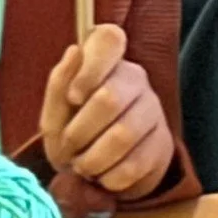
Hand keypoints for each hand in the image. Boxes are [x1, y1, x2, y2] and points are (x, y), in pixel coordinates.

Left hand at [40, 24, 175, 202]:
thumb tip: (74, 51)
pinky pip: (136, 163)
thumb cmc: (75, 130)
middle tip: (67, 149)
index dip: (90, 68)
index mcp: (107, 61)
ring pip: (123, 135)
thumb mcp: (56, 111)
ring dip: (93, 159)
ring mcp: (153, 110)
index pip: (109, 40)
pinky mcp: (162, 144)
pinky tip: (103, 175)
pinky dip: (110, 177)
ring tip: (82, 166)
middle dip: (79, 133)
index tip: (73, 97)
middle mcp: (135, 78)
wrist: (100, 168)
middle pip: (109, 99)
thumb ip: (60, 83)